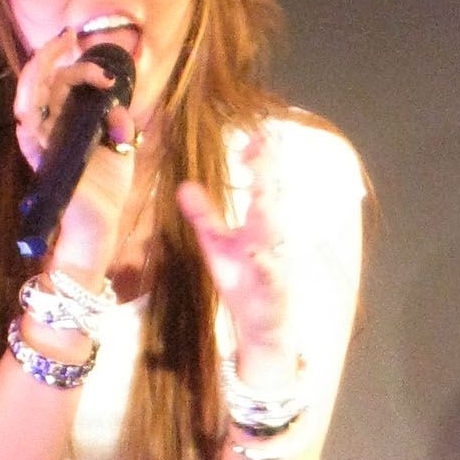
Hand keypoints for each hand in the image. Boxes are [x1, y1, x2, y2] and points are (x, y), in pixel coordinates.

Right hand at [12, 28, 136, 282]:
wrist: (100, 223)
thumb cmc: (105, 187)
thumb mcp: (120, 146)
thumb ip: (120, 123)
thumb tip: (119, 107)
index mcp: (65, 120)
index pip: (60, 81)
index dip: (77, 65)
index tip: (106, 68)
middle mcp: (49, 126)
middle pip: (42, 80)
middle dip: (52, 54)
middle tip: (68, 36)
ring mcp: (42, 141)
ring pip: (29, 96)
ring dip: (42, 70)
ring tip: (59, 51)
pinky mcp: (43, 159)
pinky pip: (29, 130)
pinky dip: (32, 108)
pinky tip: (49, 87)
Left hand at [179, 136, 298, 383]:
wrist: (260, 326)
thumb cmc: (242, 282)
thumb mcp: (217, 245)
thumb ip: (204, 216)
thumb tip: (184, 185)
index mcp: (258, 223)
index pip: (262, 183)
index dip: (259, 158)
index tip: (253, 133)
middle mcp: (270, 237)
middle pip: (271, 199)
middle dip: (267, 173)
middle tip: (261, 146)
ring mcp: (274, 260)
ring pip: (275, 232)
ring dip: (269, 211)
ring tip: (261, 191)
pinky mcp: (272, 288)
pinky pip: (270, 273)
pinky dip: (265, 263)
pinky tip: (255, 252)